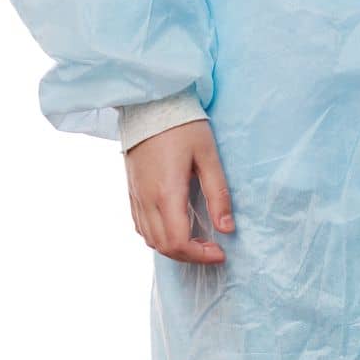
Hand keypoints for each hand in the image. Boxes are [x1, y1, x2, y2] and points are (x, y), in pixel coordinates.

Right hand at [125, 119, 235, 263]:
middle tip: (212, 249)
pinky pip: (141, 226)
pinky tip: (175, 226)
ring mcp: (136, 196)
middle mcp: (147, 200)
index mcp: (167, 193)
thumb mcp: (208, 155)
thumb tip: (227, 228)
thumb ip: (218, 193)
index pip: (178, 242)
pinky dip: (158, 236)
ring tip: (197, 240)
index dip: (200, 255)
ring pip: (150, 240)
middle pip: (164, 247)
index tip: (220, 252)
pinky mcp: (131, 190)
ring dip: (173, 248)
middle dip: (189, 256)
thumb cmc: (184, 125)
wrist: (152, 103)